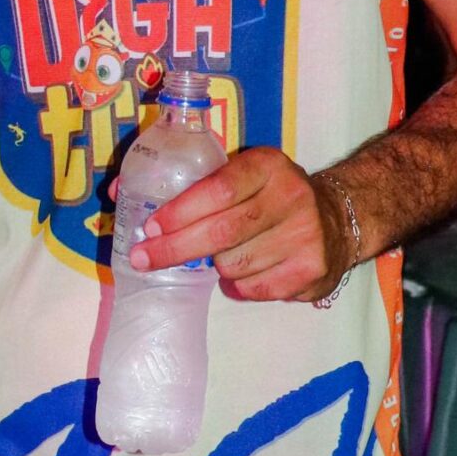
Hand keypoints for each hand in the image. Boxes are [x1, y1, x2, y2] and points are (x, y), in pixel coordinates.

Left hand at [129, 146, 354, 302]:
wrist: (337, 218)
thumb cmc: (268, 196)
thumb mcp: (239, 174)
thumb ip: (188, 181)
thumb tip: (118, 191)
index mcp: (268, 166)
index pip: (219, 188)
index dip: (181, 211)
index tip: (149, 228)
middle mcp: (291, 196)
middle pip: (222, 232)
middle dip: (175, 248)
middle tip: (144, 258)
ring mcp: (305, 235)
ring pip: (234, 265)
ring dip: (216, 266)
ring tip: (221, 255)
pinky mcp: (311, 270)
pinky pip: (254, 289)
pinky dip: (239, 286)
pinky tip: (245, 270)